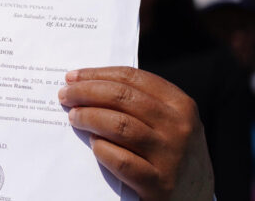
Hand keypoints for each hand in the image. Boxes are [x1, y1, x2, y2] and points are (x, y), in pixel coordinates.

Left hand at [58, 66, 213, 200]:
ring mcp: (171, 156)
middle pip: (122, 97)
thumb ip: (141, 104)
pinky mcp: (159, 184)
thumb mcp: (170, 123)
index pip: (132, 78)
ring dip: (89, 117)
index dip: (97, 74)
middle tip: (65, 95)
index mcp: (181, 105)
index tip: (72, 77)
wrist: (196, 200)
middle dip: (86, 92)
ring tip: (74, 117)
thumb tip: (88, 84)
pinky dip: (102, 149)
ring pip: (119, 125)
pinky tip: (93, 145)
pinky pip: (121, 160)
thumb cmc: (172, 154)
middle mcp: (179, 128)